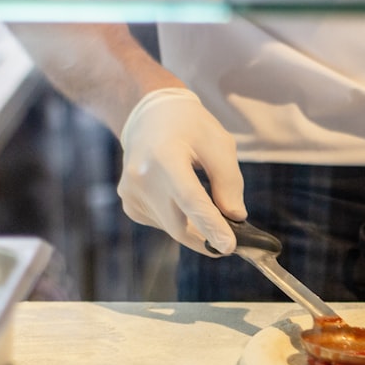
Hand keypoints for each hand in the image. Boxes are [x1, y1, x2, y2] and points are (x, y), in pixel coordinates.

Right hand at [118, 88, 246, 253]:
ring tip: (209, 207)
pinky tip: (183, 199)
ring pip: (174, 228)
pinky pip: (164, 224)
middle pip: (180, 225)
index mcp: (165, 157)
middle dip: (208, 238)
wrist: (150, 116)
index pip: (190, 200)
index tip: (228, 247)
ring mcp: (131, 193)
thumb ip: (229, 182)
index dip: (211, 226)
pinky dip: (181, 220)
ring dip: (196, 228)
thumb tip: (235, 218)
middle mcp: (141, 178)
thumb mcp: (220, 145)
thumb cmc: (190, 128)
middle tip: (232, 240)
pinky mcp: (130, 204)